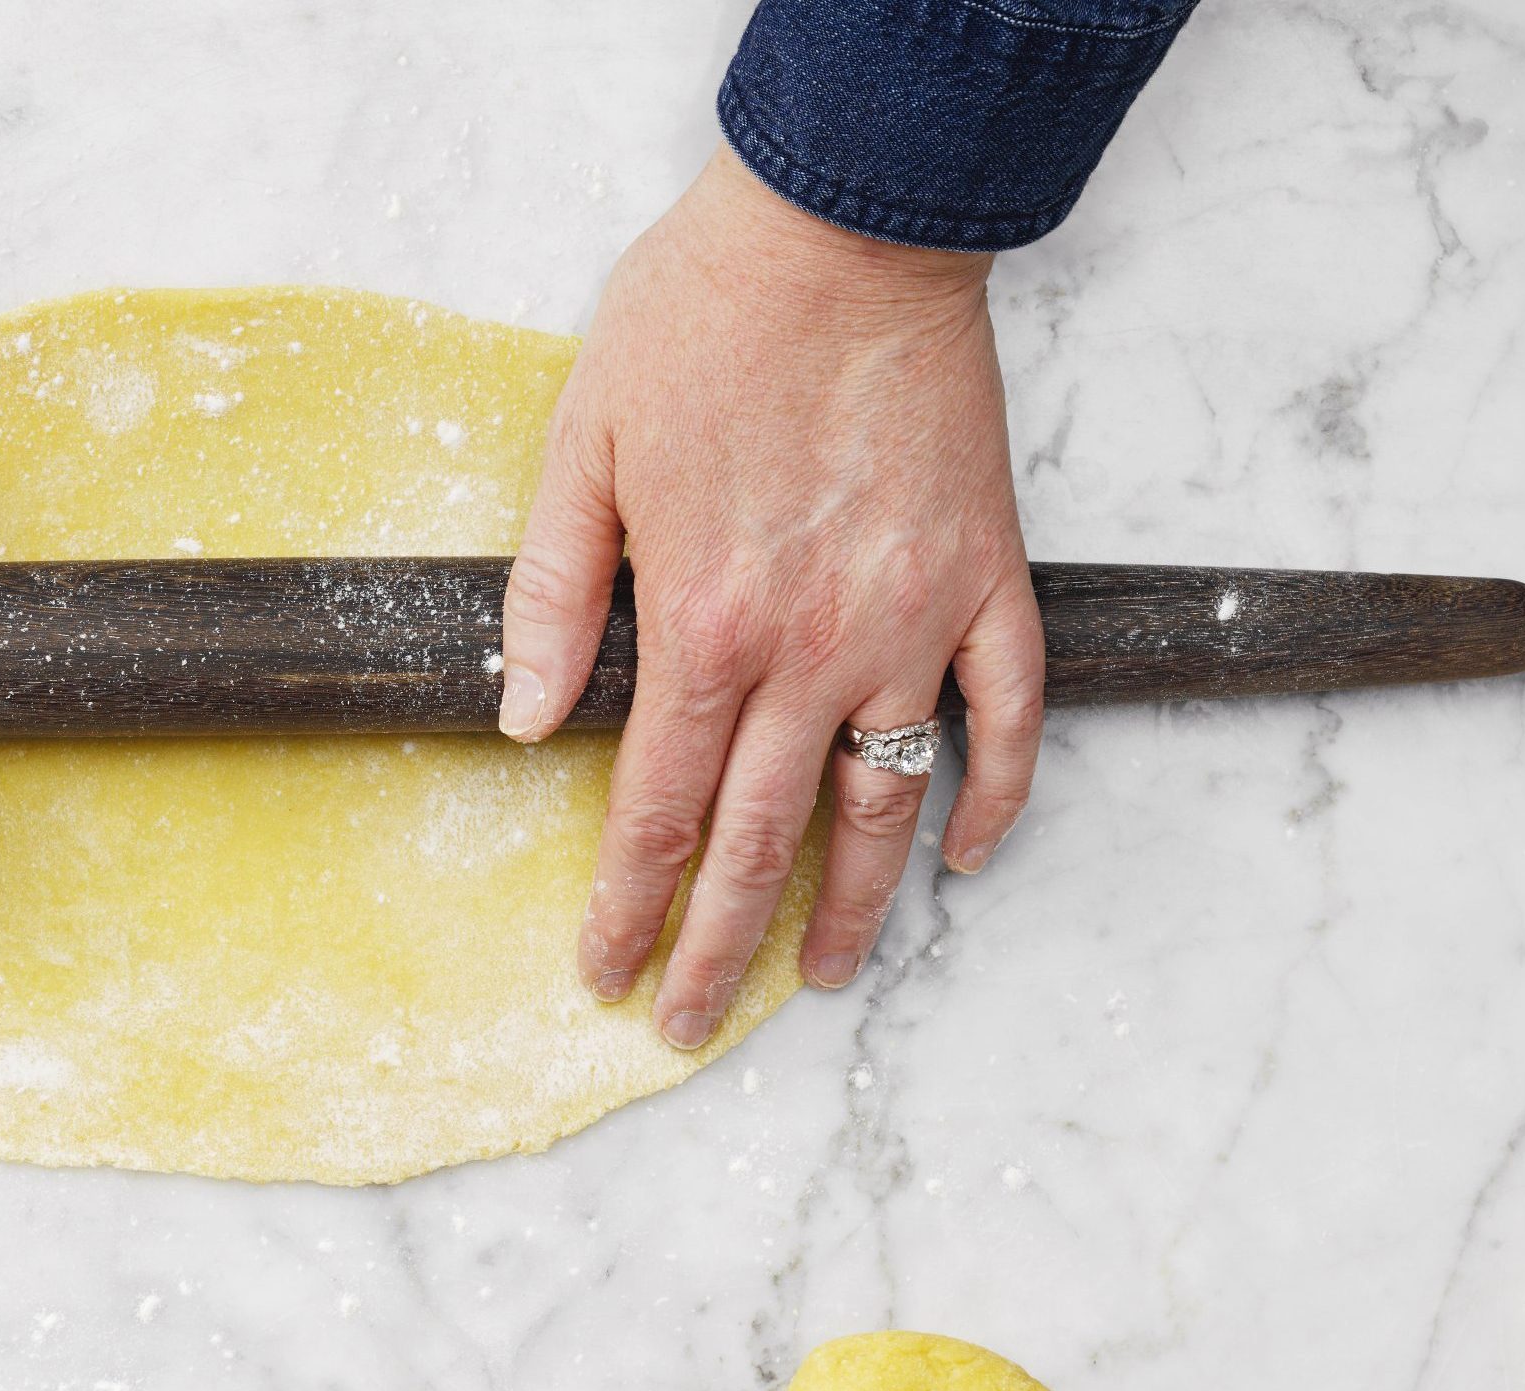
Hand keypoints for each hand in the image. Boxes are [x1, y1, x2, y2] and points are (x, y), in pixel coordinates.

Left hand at [501, 146, 1042, 1046]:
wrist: (844, 230)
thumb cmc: (700, 326)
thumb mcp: (581, 452)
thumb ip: (550, 599)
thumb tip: (518, 722)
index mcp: (700, 630)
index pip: (653, 814)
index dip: (627, 910)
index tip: (607, 977)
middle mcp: (809, 652)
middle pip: (757, 842)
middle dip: (719, 950)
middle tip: (691, 1026)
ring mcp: (910, 624)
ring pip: (884, 806)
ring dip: (856, 908)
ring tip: (828, 978)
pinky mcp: (986, 580)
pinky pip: (1006, 716)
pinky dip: (996, 794)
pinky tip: (967, 855)